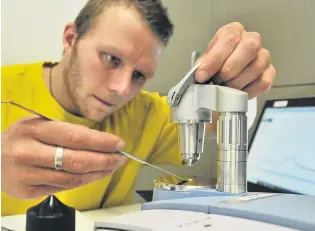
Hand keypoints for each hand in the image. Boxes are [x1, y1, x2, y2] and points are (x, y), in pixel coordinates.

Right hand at [1, 116, 125, 198]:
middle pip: (76, 160)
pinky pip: (63, 188)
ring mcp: (27, 175)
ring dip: (97, 173)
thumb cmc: (22, 138)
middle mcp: (29, 152)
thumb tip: (101, 142)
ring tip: (111, 167)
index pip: (75, 137)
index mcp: (34, 129)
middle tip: (120, 158)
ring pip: (72, 178)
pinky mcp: (27, 192)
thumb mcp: (39, 125)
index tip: (119, 144)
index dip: (101, 142)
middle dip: (104, 160)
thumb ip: (66, 132)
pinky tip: (94, 175)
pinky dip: (83, 182)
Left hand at [196, 22, 275, 98]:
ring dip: (238, 82)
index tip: (202, 75)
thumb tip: (200, 74)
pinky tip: (238, 93)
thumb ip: (202, 65)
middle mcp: (251, 39)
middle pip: (250, 47)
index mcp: (233, 32)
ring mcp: (263, 55)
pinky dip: (249, 91)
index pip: (228, 39)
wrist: (225, 73)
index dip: (214, 59)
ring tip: (226, 88)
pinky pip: (264, 82)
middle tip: (219, 80)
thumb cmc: (216, 64)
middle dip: (231, 68)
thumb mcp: (204, 61)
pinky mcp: (270, 72)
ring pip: (257, 67)